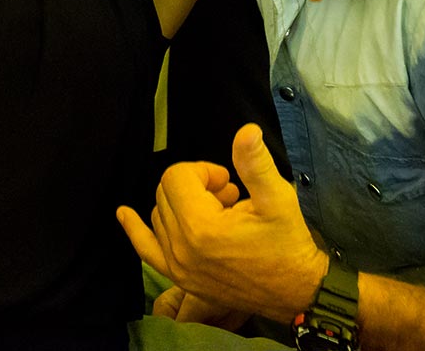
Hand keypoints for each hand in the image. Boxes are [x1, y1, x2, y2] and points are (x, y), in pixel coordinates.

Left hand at [118, 125, 327, 322]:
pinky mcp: (181, 279)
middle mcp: (181, 249)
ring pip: (159, 214)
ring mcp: (178, 267)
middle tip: (227, 194)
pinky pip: (146, 249)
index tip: (228, 180)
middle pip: (165, 193)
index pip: (177, 176)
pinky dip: (136, 229)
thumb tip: (246, 131)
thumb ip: (255, 164)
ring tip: (218, 211)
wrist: (300, 293)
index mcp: (200, 227)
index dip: (202, 170)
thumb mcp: (279, 200)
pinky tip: (125, 214)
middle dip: (194, 185)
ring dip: (182, 205)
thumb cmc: (290, 244)